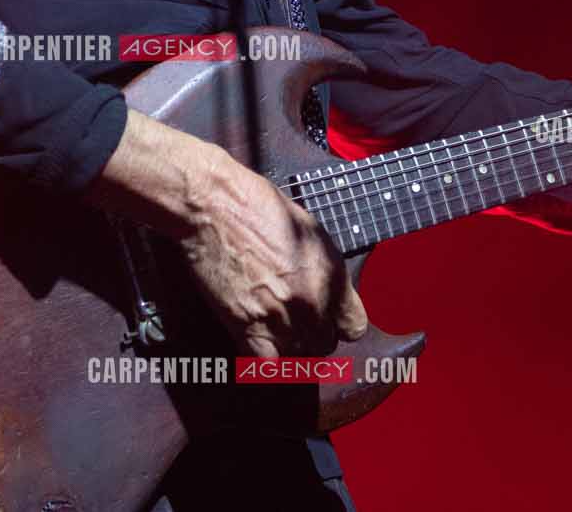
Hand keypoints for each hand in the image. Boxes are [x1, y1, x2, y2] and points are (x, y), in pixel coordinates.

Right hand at [177, 148, 368, 357]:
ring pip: (296, 359)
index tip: (327, 320)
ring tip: (272, 329)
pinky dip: (261, 360)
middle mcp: (314, 302)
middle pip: (324, 345)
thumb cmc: (257, 205)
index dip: (339, 325)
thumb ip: (322, 268)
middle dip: (310, 335)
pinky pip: (265, 366)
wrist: (216, 206)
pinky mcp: (248, 327)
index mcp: (333, 275)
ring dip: (286, 348)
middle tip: (292, 321)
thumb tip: (324, 288)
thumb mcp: (308, 231)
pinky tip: (255, 342)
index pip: (355, 327)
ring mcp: (282, 319)